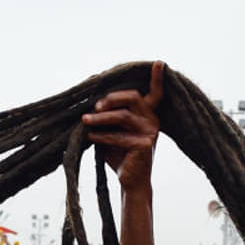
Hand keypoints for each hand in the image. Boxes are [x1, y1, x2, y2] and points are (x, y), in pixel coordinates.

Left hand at [83, 61, 163, 190]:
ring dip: (100, 118)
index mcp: (148, 114)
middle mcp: (153, 120)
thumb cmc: (120, 155)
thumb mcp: (114, 131)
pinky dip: (102, 135)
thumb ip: (109, 116)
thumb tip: (90, 105)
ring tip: (85, 121)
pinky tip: (91, 137)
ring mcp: (150, 132)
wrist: (130, 182)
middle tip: (95, 106)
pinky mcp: (145, 144)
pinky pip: (119, 135)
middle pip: (132, 97)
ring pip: (122, 116)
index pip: (156, 93)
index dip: (157, 78)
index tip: (159, 63)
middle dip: (111, 99)